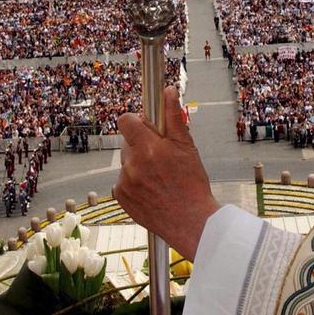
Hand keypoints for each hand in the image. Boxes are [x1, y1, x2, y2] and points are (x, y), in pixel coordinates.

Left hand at [113, 86, 220, 260]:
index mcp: (148, 148)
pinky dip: (134, 182)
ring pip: (126, 162)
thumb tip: (168, 91)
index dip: (136, 120)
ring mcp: (124, 182)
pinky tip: (152, 189)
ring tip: (159, 177)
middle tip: (161, 156)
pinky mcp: (120, 197)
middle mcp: (132, 164)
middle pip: (128, 142)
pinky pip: (123, 181)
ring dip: (138, 164)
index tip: (146, 125)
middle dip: (142, 144)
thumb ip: (174, 117)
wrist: (192, 223)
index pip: (126, 120)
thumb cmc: (192, 184)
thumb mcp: (187, 146)